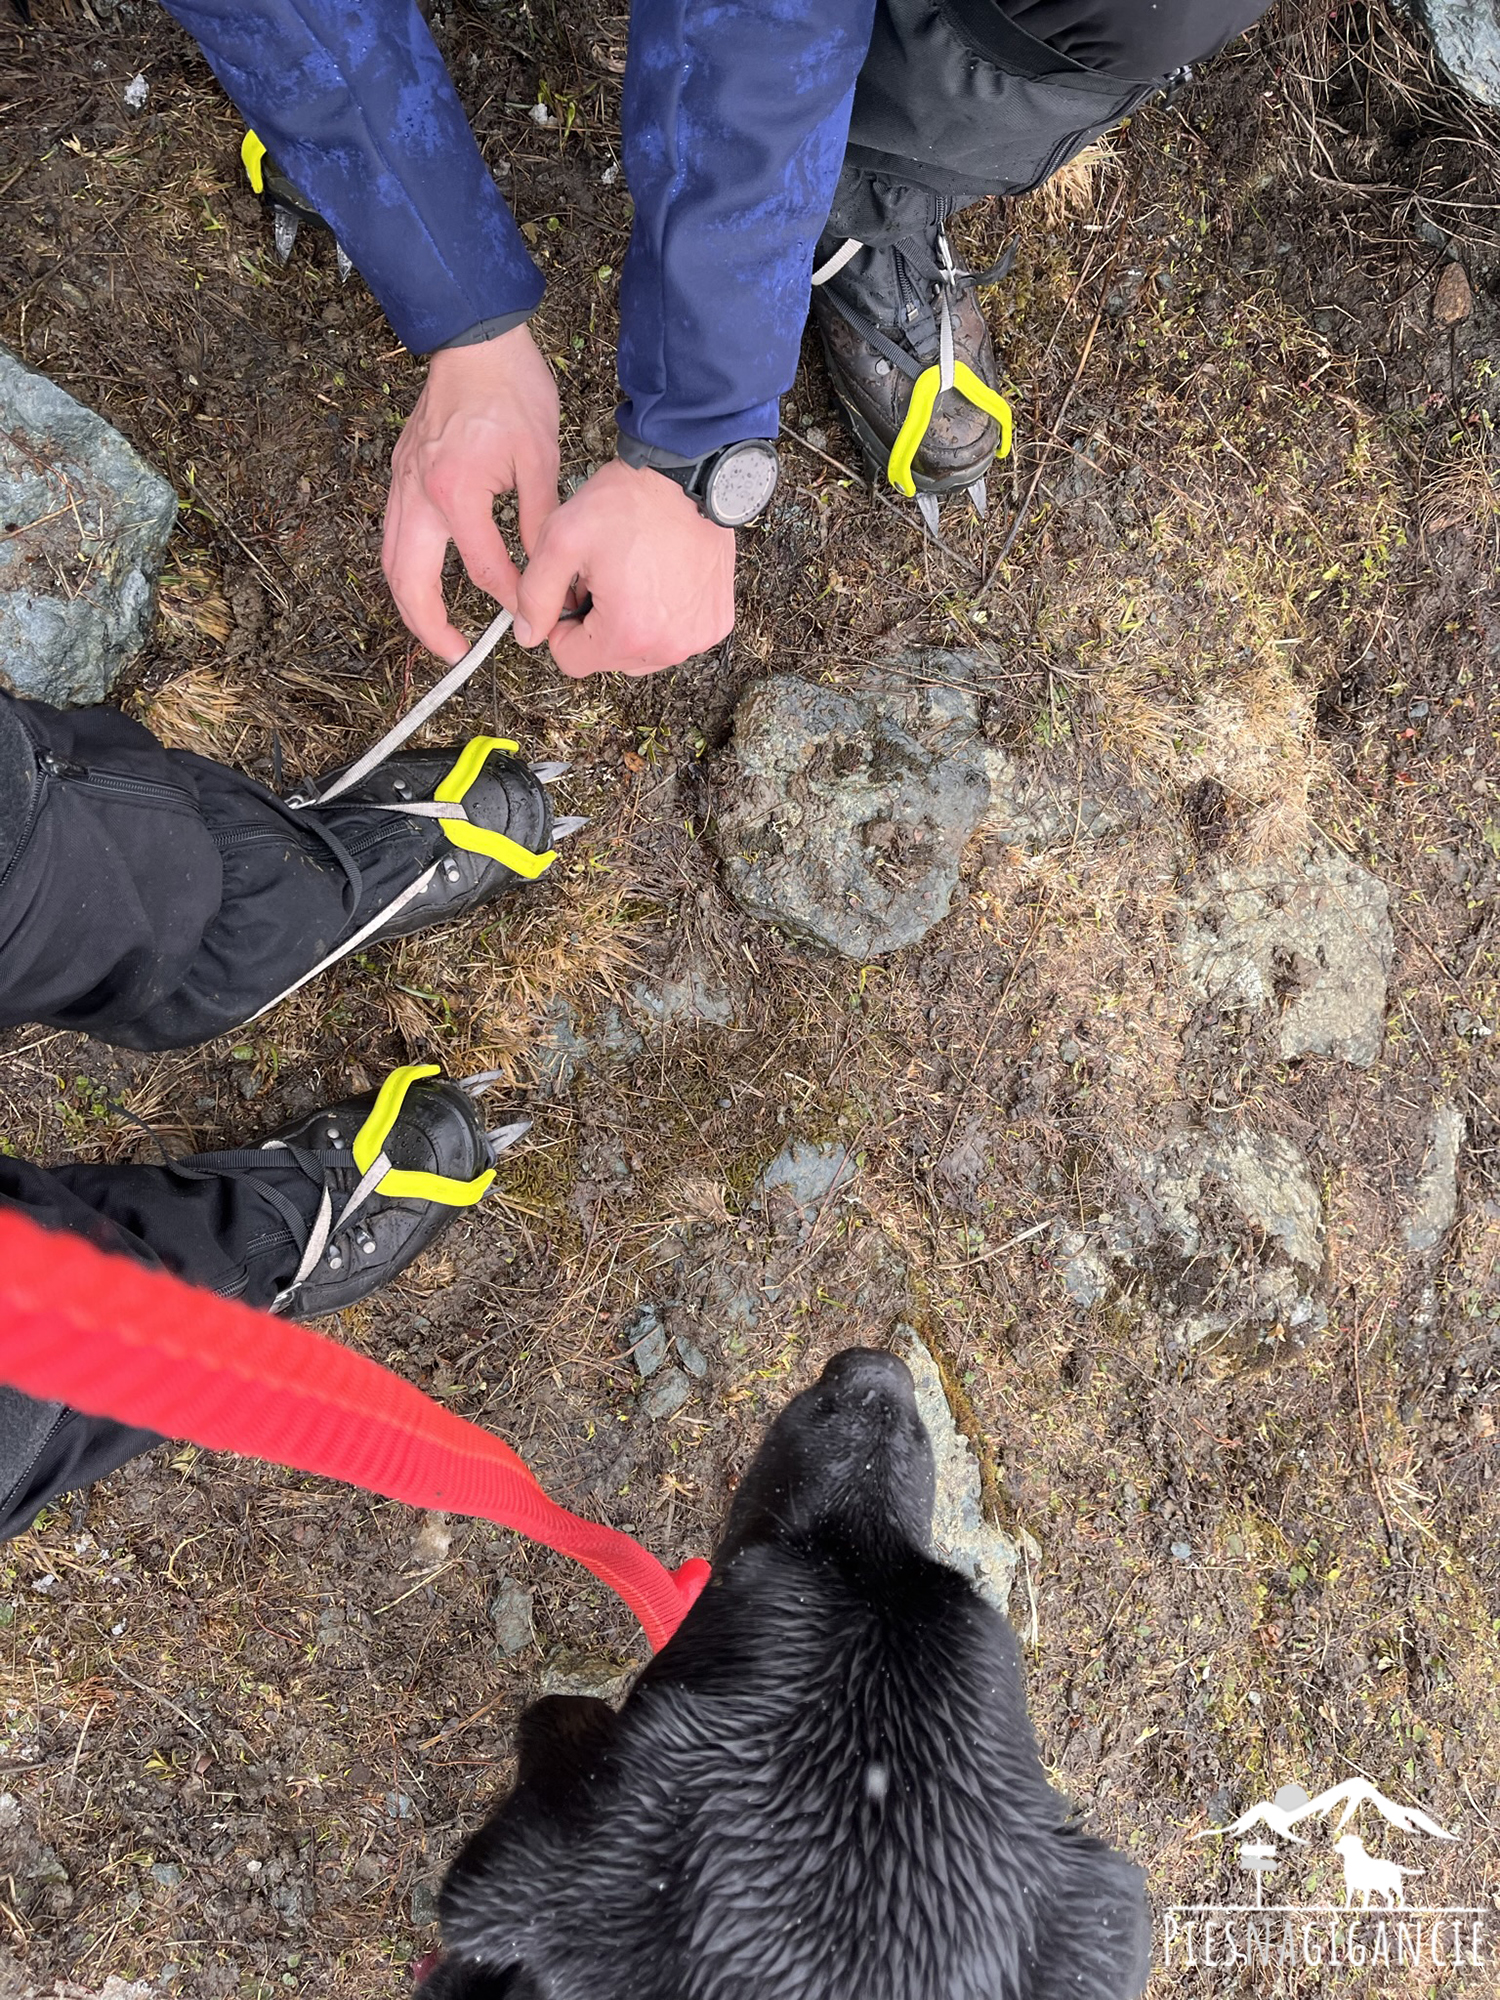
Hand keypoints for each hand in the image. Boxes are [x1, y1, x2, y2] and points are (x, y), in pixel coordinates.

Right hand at [382, 326, 560, 661]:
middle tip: (457, 654)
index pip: (486, 570)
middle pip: (409, 581)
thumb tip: (552, 575)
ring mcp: (401, 483)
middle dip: (430, 626)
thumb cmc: (513, 390)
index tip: (535, 617)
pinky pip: (393, 535)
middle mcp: (418, 492)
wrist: (476, 339)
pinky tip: (428, 581)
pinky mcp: (399, 473)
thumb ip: (542, 524)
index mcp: (457, 491)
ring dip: (410, 603)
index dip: (514, 600)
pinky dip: (405, 568)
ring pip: (391, 561)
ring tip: (438, 631)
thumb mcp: (543, 461)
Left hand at [514, 458, 734, 677]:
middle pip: (608, 658)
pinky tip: (662, 580)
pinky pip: (674, 637)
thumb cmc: (629, 504)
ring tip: (635, 578)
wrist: (686, 477)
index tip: (572, 592)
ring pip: (641, 652)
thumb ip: (535, 595)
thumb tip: (528, 635)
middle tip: (606, 577)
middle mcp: (669, 646)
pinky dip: (663, 618)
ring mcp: (697, 637)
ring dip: (630, 624)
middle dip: (597, 625)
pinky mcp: (715, 623)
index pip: (572, 661)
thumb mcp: (561, 541)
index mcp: (628, 633)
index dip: (561, 626)